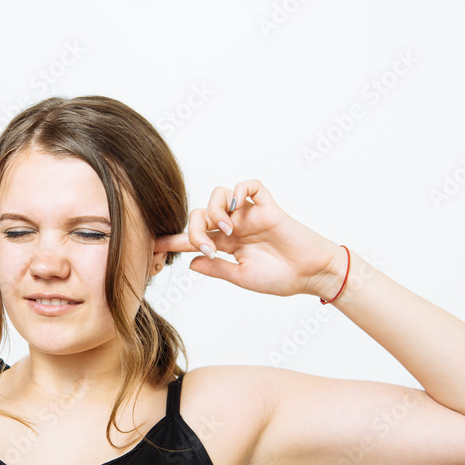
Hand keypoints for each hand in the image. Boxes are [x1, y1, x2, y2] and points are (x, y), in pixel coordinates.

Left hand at [153, 180, 344, 297]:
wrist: (311, 275)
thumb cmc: (281, 278)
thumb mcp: (242, 278)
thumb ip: (216, 268)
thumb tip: (190, 262)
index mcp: (226, 245)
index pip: (193, 238)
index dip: (173, 240)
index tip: (153, 246)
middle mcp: (235, 227)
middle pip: (200, 214)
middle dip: (195, 229)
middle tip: (209, 247)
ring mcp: (250, 215)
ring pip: (219, 195)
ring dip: (214, 210)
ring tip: (225, 230)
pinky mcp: (267, 207)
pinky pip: (250, 186)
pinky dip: (239, 190)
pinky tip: (236, 207)